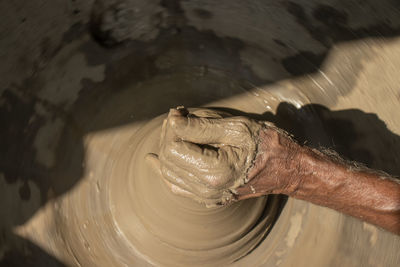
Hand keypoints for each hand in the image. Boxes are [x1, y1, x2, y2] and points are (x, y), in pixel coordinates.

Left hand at [147, 107, 298, 206]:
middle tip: (178, 116)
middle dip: (168, 135)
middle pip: (168, 160)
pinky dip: (165, 171)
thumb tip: (172, 120)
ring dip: (166, 149)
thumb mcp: (235, 128)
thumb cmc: (266, 145)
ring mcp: (206, 197)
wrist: (286, 169)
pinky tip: (155, 160)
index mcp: (214, 172)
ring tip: (174, 130)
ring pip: (168, 173)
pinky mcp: (207, 197)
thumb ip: (200, 126)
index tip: (180, 111)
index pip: (173, 147)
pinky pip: (176, 186)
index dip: (172, 126)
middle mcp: (207, 190)